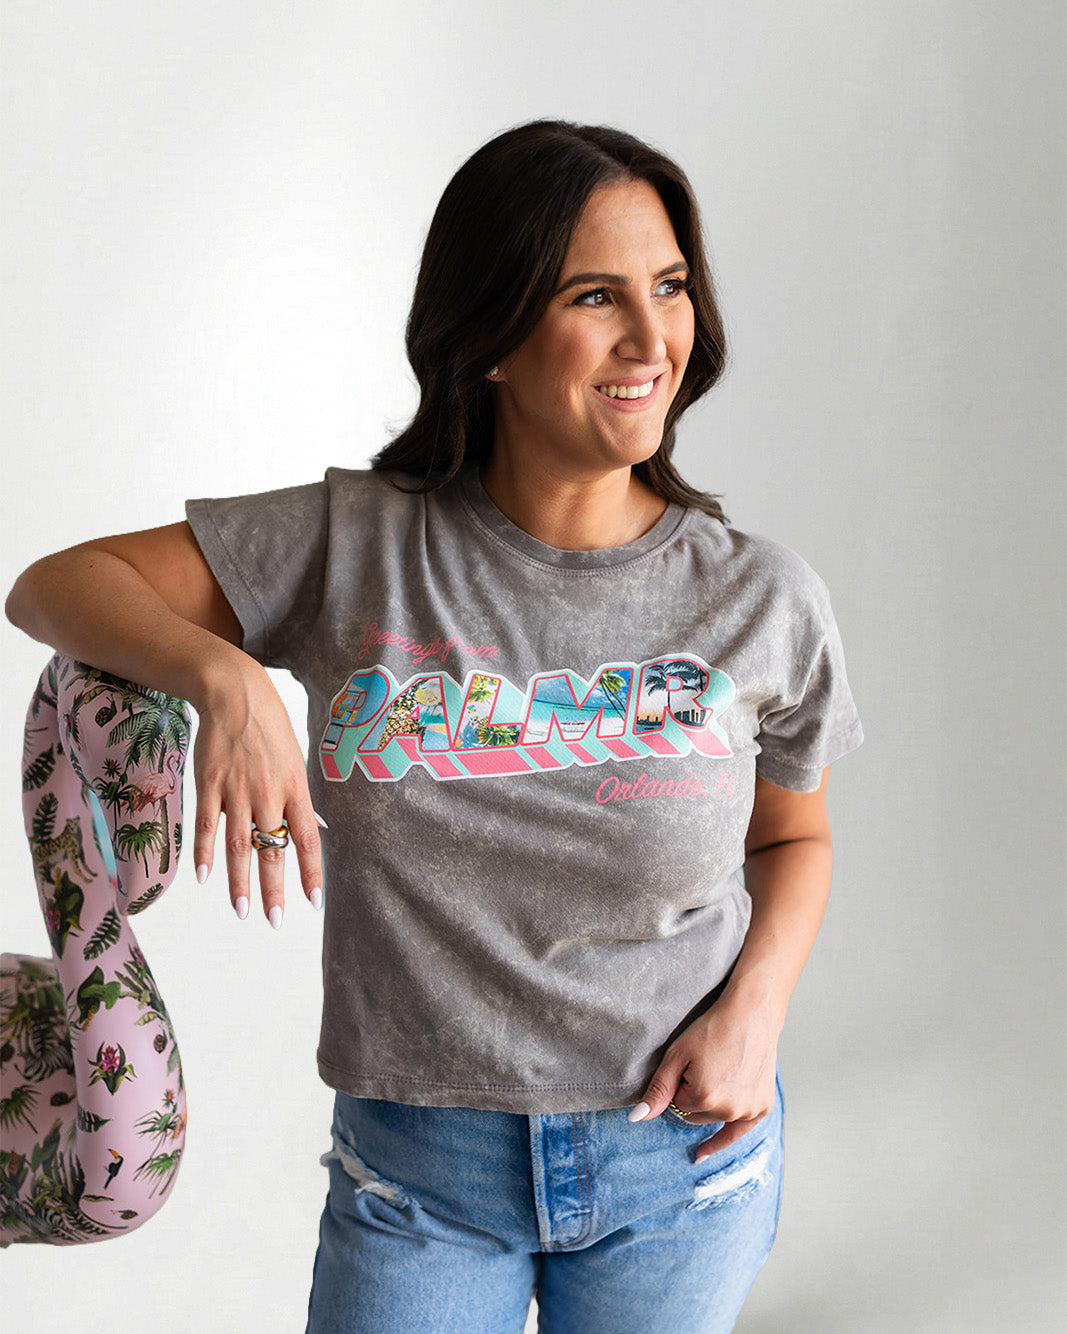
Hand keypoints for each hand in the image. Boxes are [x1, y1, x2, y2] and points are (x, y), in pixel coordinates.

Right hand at [192, 655, 322, 926]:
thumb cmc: (271, 729)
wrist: (235, 695)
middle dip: (273, 890)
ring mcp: (237, 791)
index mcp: (295, 789)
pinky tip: (204, 877)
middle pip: (272, 850)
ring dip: (239, 883)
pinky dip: (204, 853)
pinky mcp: (209, 785)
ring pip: (238, 846)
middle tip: (274, 921)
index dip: (311, 873)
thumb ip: (301, 800)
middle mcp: (268, 794)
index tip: (314, 903)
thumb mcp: (297, 761)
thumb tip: (316, 830)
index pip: (307, 840)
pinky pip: (207, 825)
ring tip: (243, 912)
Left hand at [631, 984, 779, 1161]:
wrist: (751, 1013)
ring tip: (719, 1074)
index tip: (691, 1063)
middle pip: (695, 1115)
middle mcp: (728, 1109)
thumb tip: (636, 1119)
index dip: (679, 1083)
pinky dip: (721, 1140)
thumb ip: (657, 1090)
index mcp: (704, 1097)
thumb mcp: (677, 1054)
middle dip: (693, 1096)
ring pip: (714, 1120)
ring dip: (710, 1105)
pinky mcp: (762, 1108)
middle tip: (705, 1065)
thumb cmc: (713, 1029)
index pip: (677, 1104)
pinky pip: (737, 1132)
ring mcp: (748, 1111)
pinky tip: (702, 1153)